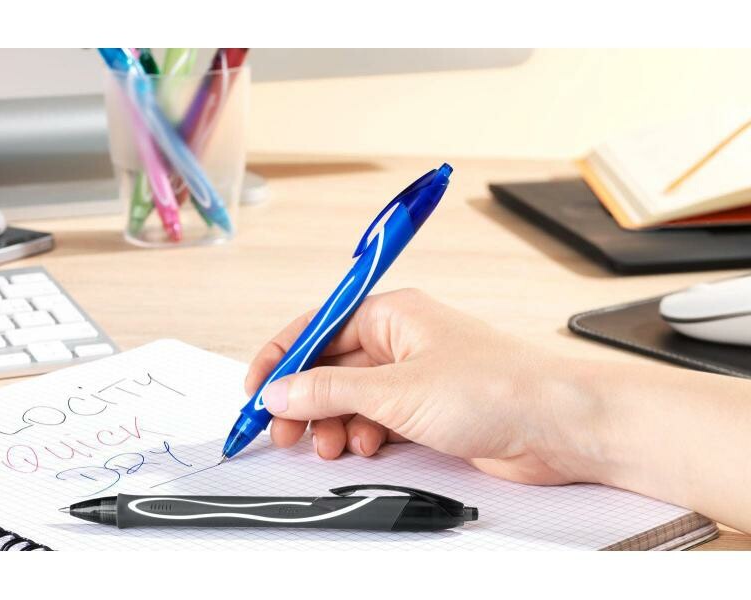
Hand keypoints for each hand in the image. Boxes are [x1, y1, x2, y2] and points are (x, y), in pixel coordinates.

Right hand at [245, 289, 592, 484]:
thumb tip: (281, 390)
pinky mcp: (427, 409)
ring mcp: (414, 376)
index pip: (318, 327)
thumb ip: (331, 392)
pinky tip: (368, 446)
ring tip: (330, 443)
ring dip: (333, 422)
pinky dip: (363, 434)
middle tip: (283, 429)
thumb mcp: (397, 390)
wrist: (557, 425)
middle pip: (330, 367)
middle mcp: (400, 340)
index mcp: (392, 314)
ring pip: (351, 398)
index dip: (281, 357)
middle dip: (304, 399)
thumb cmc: (494, 387)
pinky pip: (376, 419)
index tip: (255, 388)